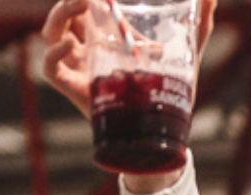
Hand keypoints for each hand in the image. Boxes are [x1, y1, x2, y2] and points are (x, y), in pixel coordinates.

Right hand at [40, 0, 215, 115]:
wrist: (162, 126)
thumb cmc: (168, 86)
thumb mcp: (185, 51)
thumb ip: (199, 24)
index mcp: (105, 35)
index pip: (84, 7)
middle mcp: (86, 48)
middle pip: (63, 16)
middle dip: (70, 0)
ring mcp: (77, 67)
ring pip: (51, 34)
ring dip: (59, 15)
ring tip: (80, 4)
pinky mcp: (73, 87)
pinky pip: (50, 68)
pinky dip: (53, 54)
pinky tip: (69, 44)